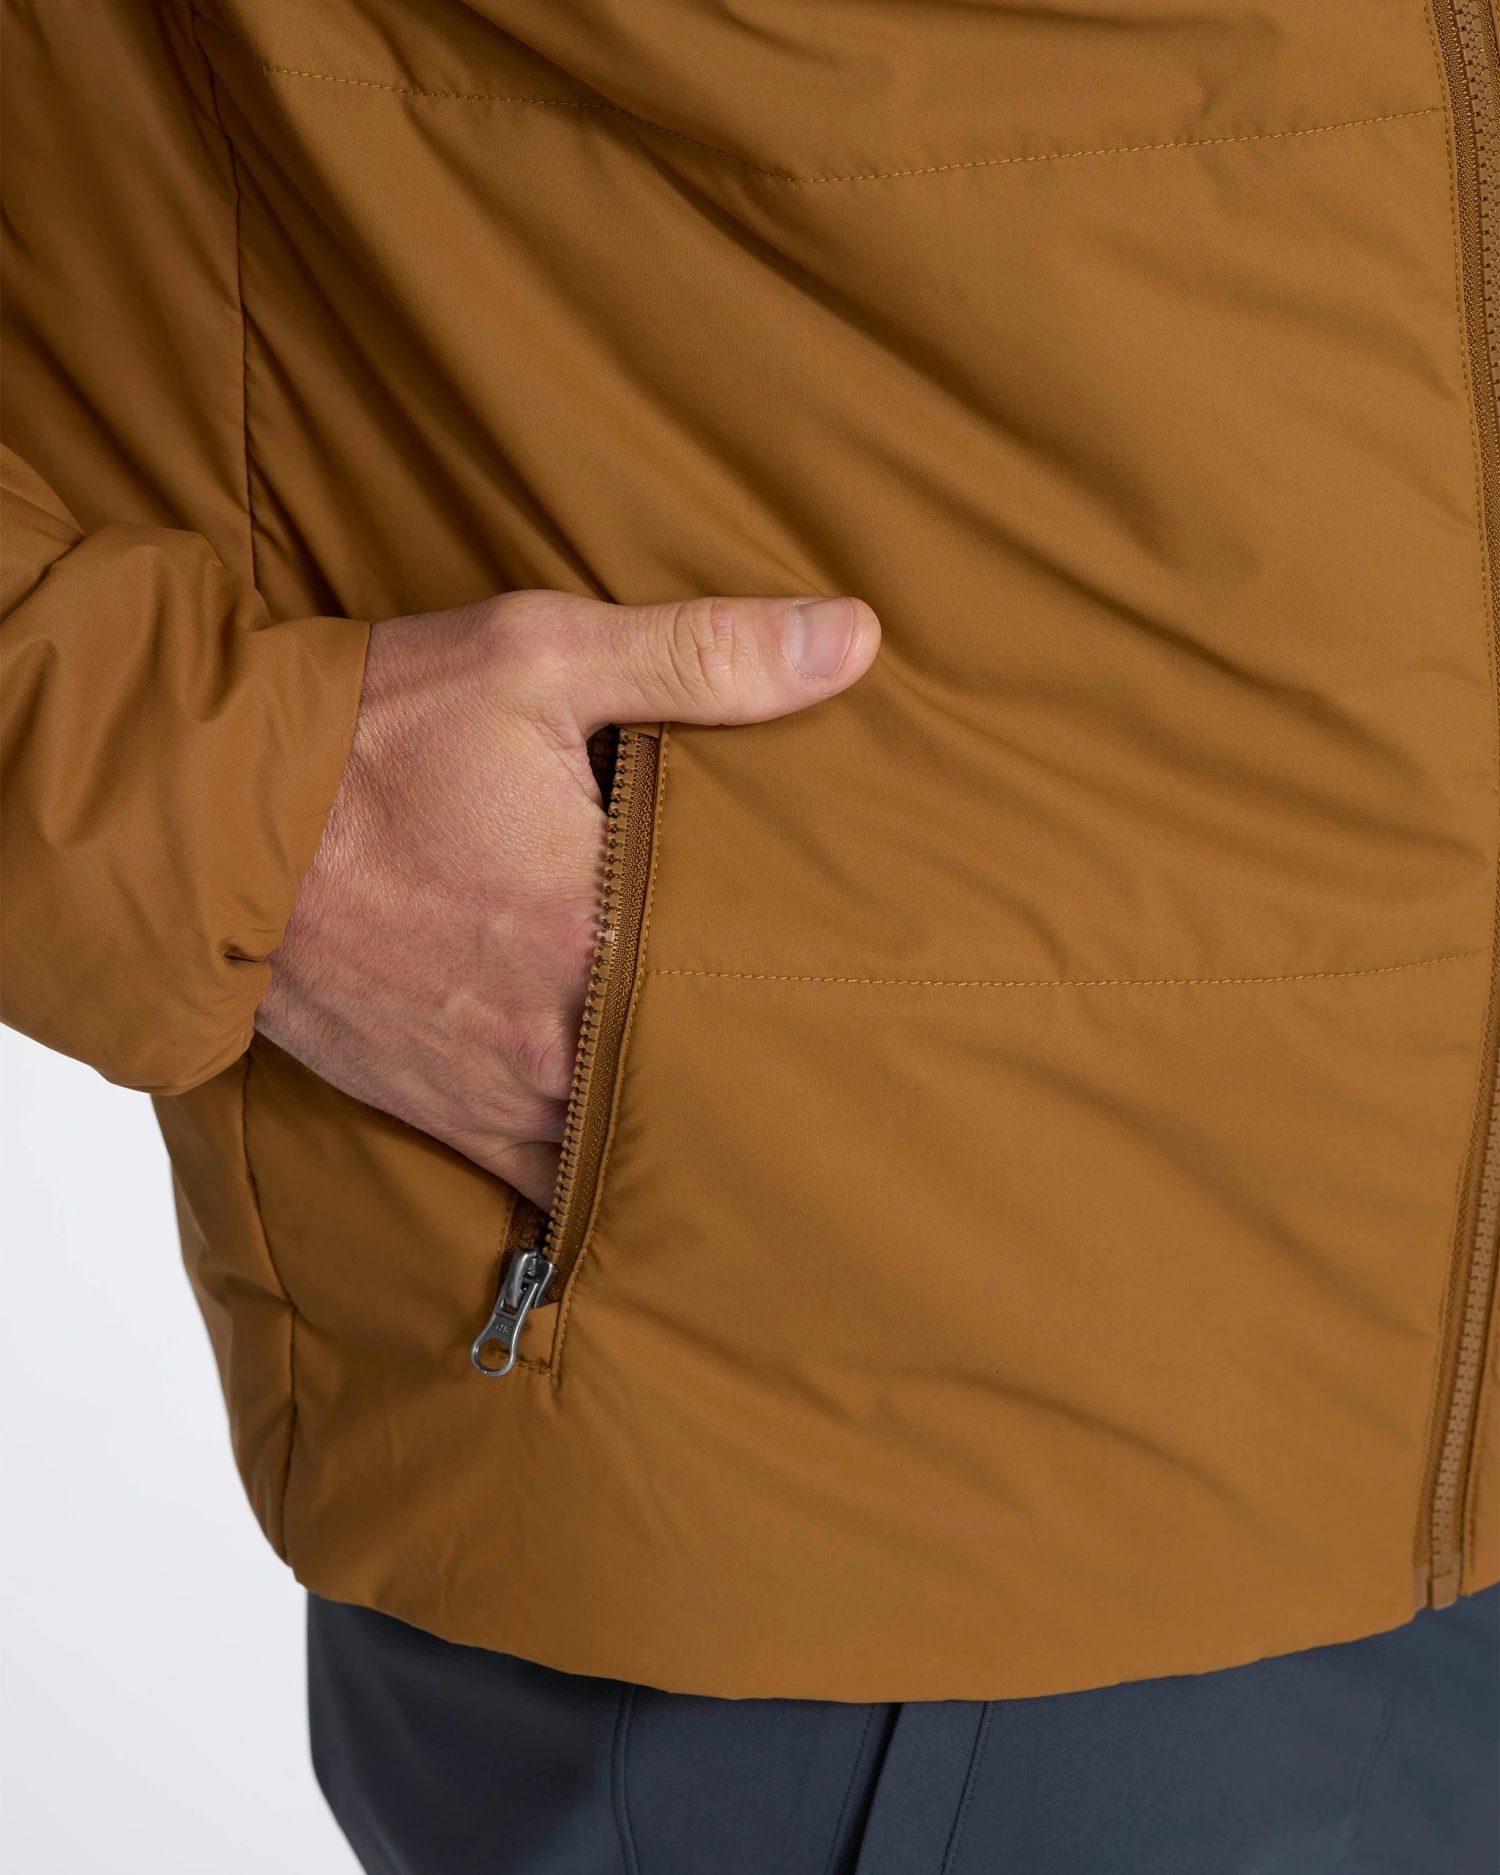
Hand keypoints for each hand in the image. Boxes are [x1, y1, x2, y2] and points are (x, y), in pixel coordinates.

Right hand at [255, 589, 879, 1205]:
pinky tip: (658, 1174)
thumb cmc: (370, 732)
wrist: (201, 820)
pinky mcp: (443, 1116)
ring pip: (636, 1152)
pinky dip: (603, 1185)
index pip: (755, 980)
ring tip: (774, 1127)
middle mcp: (554, 1034)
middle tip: (855, 1069)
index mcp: (595, 927)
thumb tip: (854, 639)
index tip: (884, 985)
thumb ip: (704, 656)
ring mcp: (497, 1091)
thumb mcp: (538, 656)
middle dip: (776, 1075)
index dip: (826, 989)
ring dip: (698, 1136)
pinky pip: (547, 1187)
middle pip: (707, 1085)